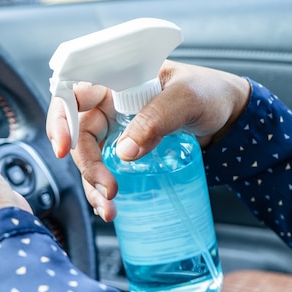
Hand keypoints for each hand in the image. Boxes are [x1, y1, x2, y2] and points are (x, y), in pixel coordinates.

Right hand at [46, 60, 249, 221]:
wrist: (230, 116)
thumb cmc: (210, 93)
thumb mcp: (186, 99)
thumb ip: (156, 119)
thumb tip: (124, 152)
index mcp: (117, 81)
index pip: (74, 94)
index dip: (61, 119)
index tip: (63, 148)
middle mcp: (111, 105)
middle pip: (80, 135)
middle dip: (87, 166)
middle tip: (108, 189)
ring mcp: (118, 130)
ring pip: (90, 158)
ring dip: (92, 185)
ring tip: (109, 209)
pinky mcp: (127, 152)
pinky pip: (105, 170)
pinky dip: (103, 191)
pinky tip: (111, 207)